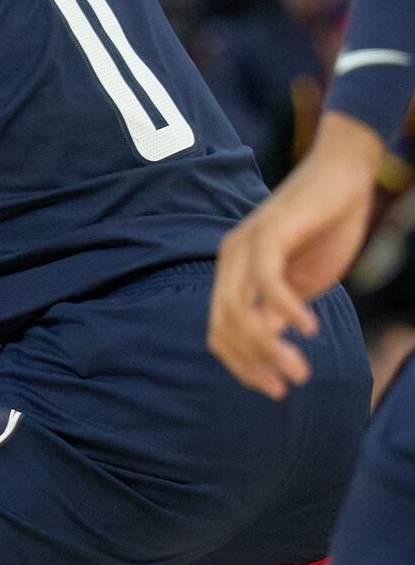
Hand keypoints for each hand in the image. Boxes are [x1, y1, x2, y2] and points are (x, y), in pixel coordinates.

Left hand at [210, 113, 382, 398]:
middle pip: (223, 328)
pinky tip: (309, 328)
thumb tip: (263, 346)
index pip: (220, 333)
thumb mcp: (301, 283)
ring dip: (268, 347)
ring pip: (238, 311)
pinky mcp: (269, 232)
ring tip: (299, 368)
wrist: (344, 176)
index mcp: (232, 275)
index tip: (274, 389)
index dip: (242, 366)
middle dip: (253, 364)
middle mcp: (229, 260)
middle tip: (289, 385)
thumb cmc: (324, 229)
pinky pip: (265, 281)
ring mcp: (244, 245)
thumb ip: (276, 311)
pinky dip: (284, 310)